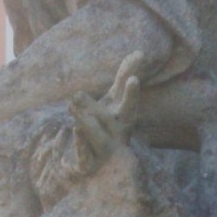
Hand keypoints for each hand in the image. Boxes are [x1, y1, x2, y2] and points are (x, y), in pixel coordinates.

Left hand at [28, 54, 143, 206]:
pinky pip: (86, 154)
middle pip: (126, 117)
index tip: (134, 77)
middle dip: (128, 100)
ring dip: (90, 118)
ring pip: (100, 134)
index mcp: (125, 117)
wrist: (97, 164)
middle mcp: (119, 133)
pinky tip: (75, 129)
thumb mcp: (115, 99)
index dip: (132, 91)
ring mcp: (107, 149)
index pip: (131, 101)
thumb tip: (141, 53)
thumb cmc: (107, 123)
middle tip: (130, 81)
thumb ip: (125, 74)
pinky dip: (82, 143)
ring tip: (75, 97)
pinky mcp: (90, 163)